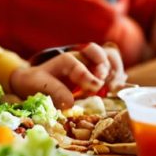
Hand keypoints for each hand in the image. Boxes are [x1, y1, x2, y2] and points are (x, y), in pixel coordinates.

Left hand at [11, 43, 125, 108]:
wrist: (36, 82)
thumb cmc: (37, 82)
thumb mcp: (39, 86)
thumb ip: (54, 92)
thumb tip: (71, 103)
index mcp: (66, 60)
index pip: (78, 63)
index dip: (87, 75)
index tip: (94, 86)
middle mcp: (81, 59)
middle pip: (100, 52)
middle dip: (104, 66)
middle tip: (103, 82)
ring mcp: (92, 65)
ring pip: (111, 57)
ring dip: (115, 70)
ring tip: (112, 86)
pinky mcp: (98, 75)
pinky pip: (115, 69)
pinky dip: (119, 77)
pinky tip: (115, 88)